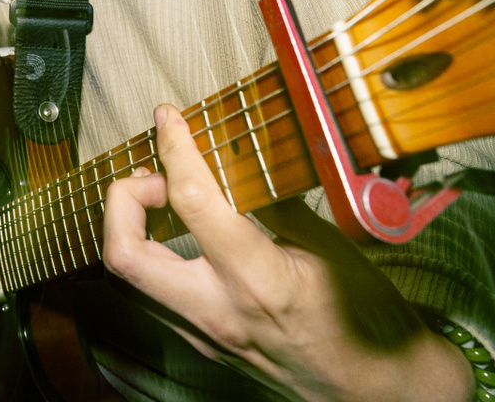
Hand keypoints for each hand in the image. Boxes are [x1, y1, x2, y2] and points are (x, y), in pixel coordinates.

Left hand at [100, 105, 474, 401]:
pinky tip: (180, 233)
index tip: (168, 119)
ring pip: (131, 278)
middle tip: (154, 175)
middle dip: (122, 201)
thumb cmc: (364, 321)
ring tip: (163, 197)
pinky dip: (155, 252)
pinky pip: (155, 294)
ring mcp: (205, 335)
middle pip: (124, 255)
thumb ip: (277, 203)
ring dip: (133, 227)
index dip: (173, 149)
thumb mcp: (331, 248)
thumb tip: (242, 157)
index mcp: (258, 279)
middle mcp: (219, 311)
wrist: (372, 390)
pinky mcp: (203, 346)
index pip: (191, 201)